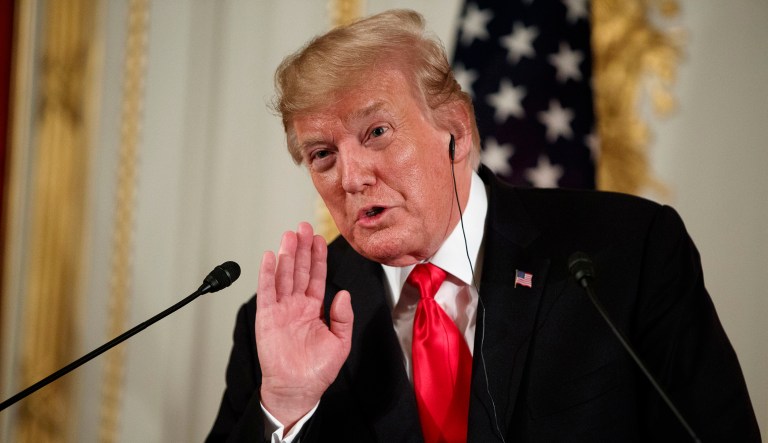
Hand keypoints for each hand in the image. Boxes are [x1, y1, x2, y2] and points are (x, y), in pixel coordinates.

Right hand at [255, 222, 352, 428]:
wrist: (297, 390)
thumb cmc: (317, 370)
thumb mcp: (340, 342)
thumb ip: (343, 317)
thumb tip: (343, 293)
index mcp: (314, 308)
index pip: (316, 276)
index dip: (317, 257)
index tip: (318, 238)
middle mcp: (297, 305)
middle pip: (298, 270)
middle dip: (301, 248)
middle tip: (302, 227)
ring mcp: (281, 310)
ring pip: (283, 276)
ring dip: (286, 255)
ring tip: (289, 235)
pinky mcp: (267, 318)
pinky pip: (267, 292)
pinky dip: (267, 274)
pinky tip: (270, 257)